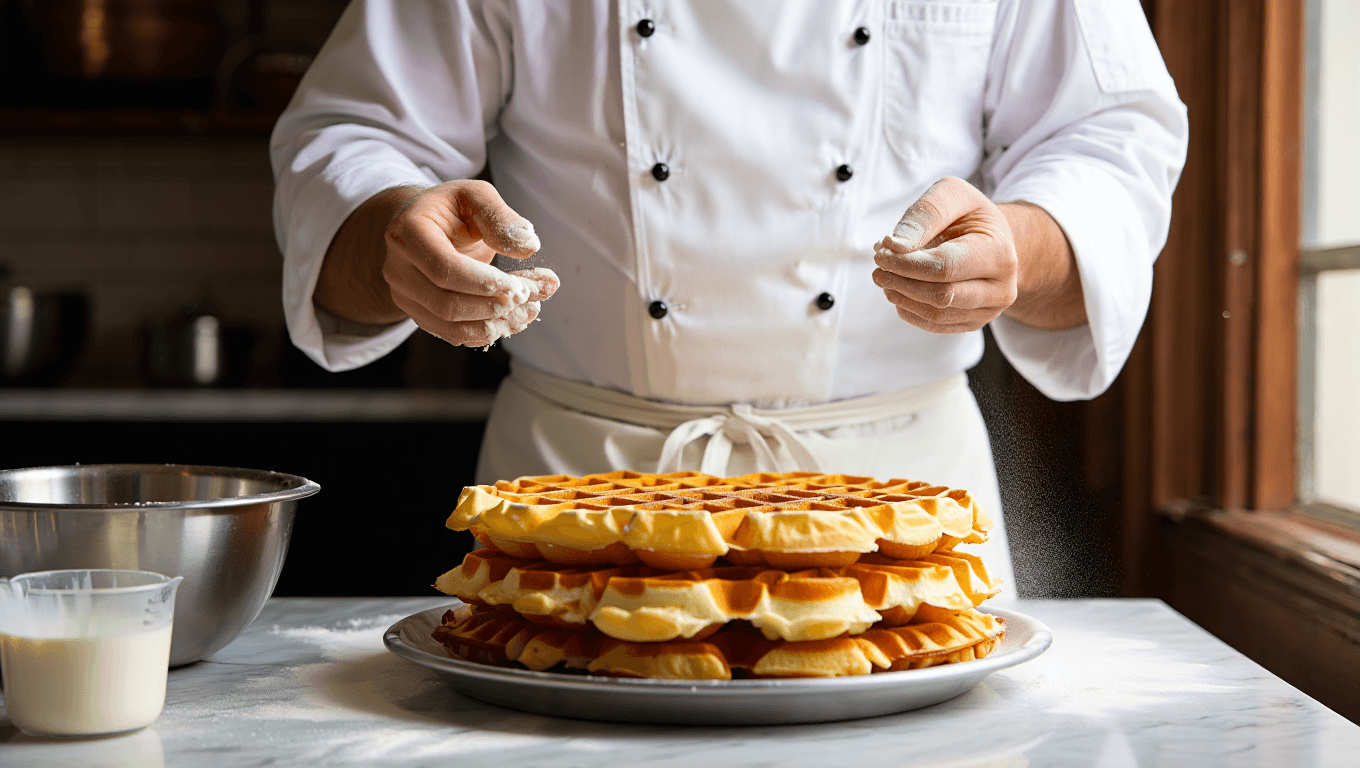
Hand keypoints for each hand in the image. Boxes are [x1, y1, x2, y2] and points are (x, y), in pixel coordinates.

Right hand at [381, 180, 558, 346]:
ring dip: (496, 324)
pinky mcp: (417, 313)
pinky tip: (512, 319)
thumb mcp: (475, 196)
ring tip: (530, 310)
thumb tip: (528, 246)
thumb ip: (501, 217)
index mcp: (408, 233)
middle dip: (496, 305)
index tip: (519, 287)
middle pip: (447, 305)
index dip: (484, 284)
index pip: (445, 269)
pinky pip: (452, 334)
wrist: (423, 226)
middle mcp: (398, 268)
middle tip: (534, 294)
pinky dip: (485, 331)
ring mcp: (404, 295)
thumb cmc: (451, 209)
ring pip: (451, 326)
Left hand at [872, 177, 1017, 333]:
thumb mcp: (952, 194)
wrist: (994, 238)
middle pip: (941, 296)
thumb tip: (895, 246)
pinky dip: (909, 310)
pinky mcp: (975, 322)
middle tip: (878, 268)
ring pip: (937, 314)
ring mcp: (990, 310)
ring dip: (902, 297)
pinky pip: (936, 325)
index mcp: (1000, 253)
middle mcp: (1001, 288)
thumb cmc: (970, 215)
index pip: (945, 267)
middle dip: (901, 282)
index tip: (881, 253)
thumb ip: (926, 214)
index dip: (907, 264)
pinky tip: (898, 292)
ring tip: (885, 279)